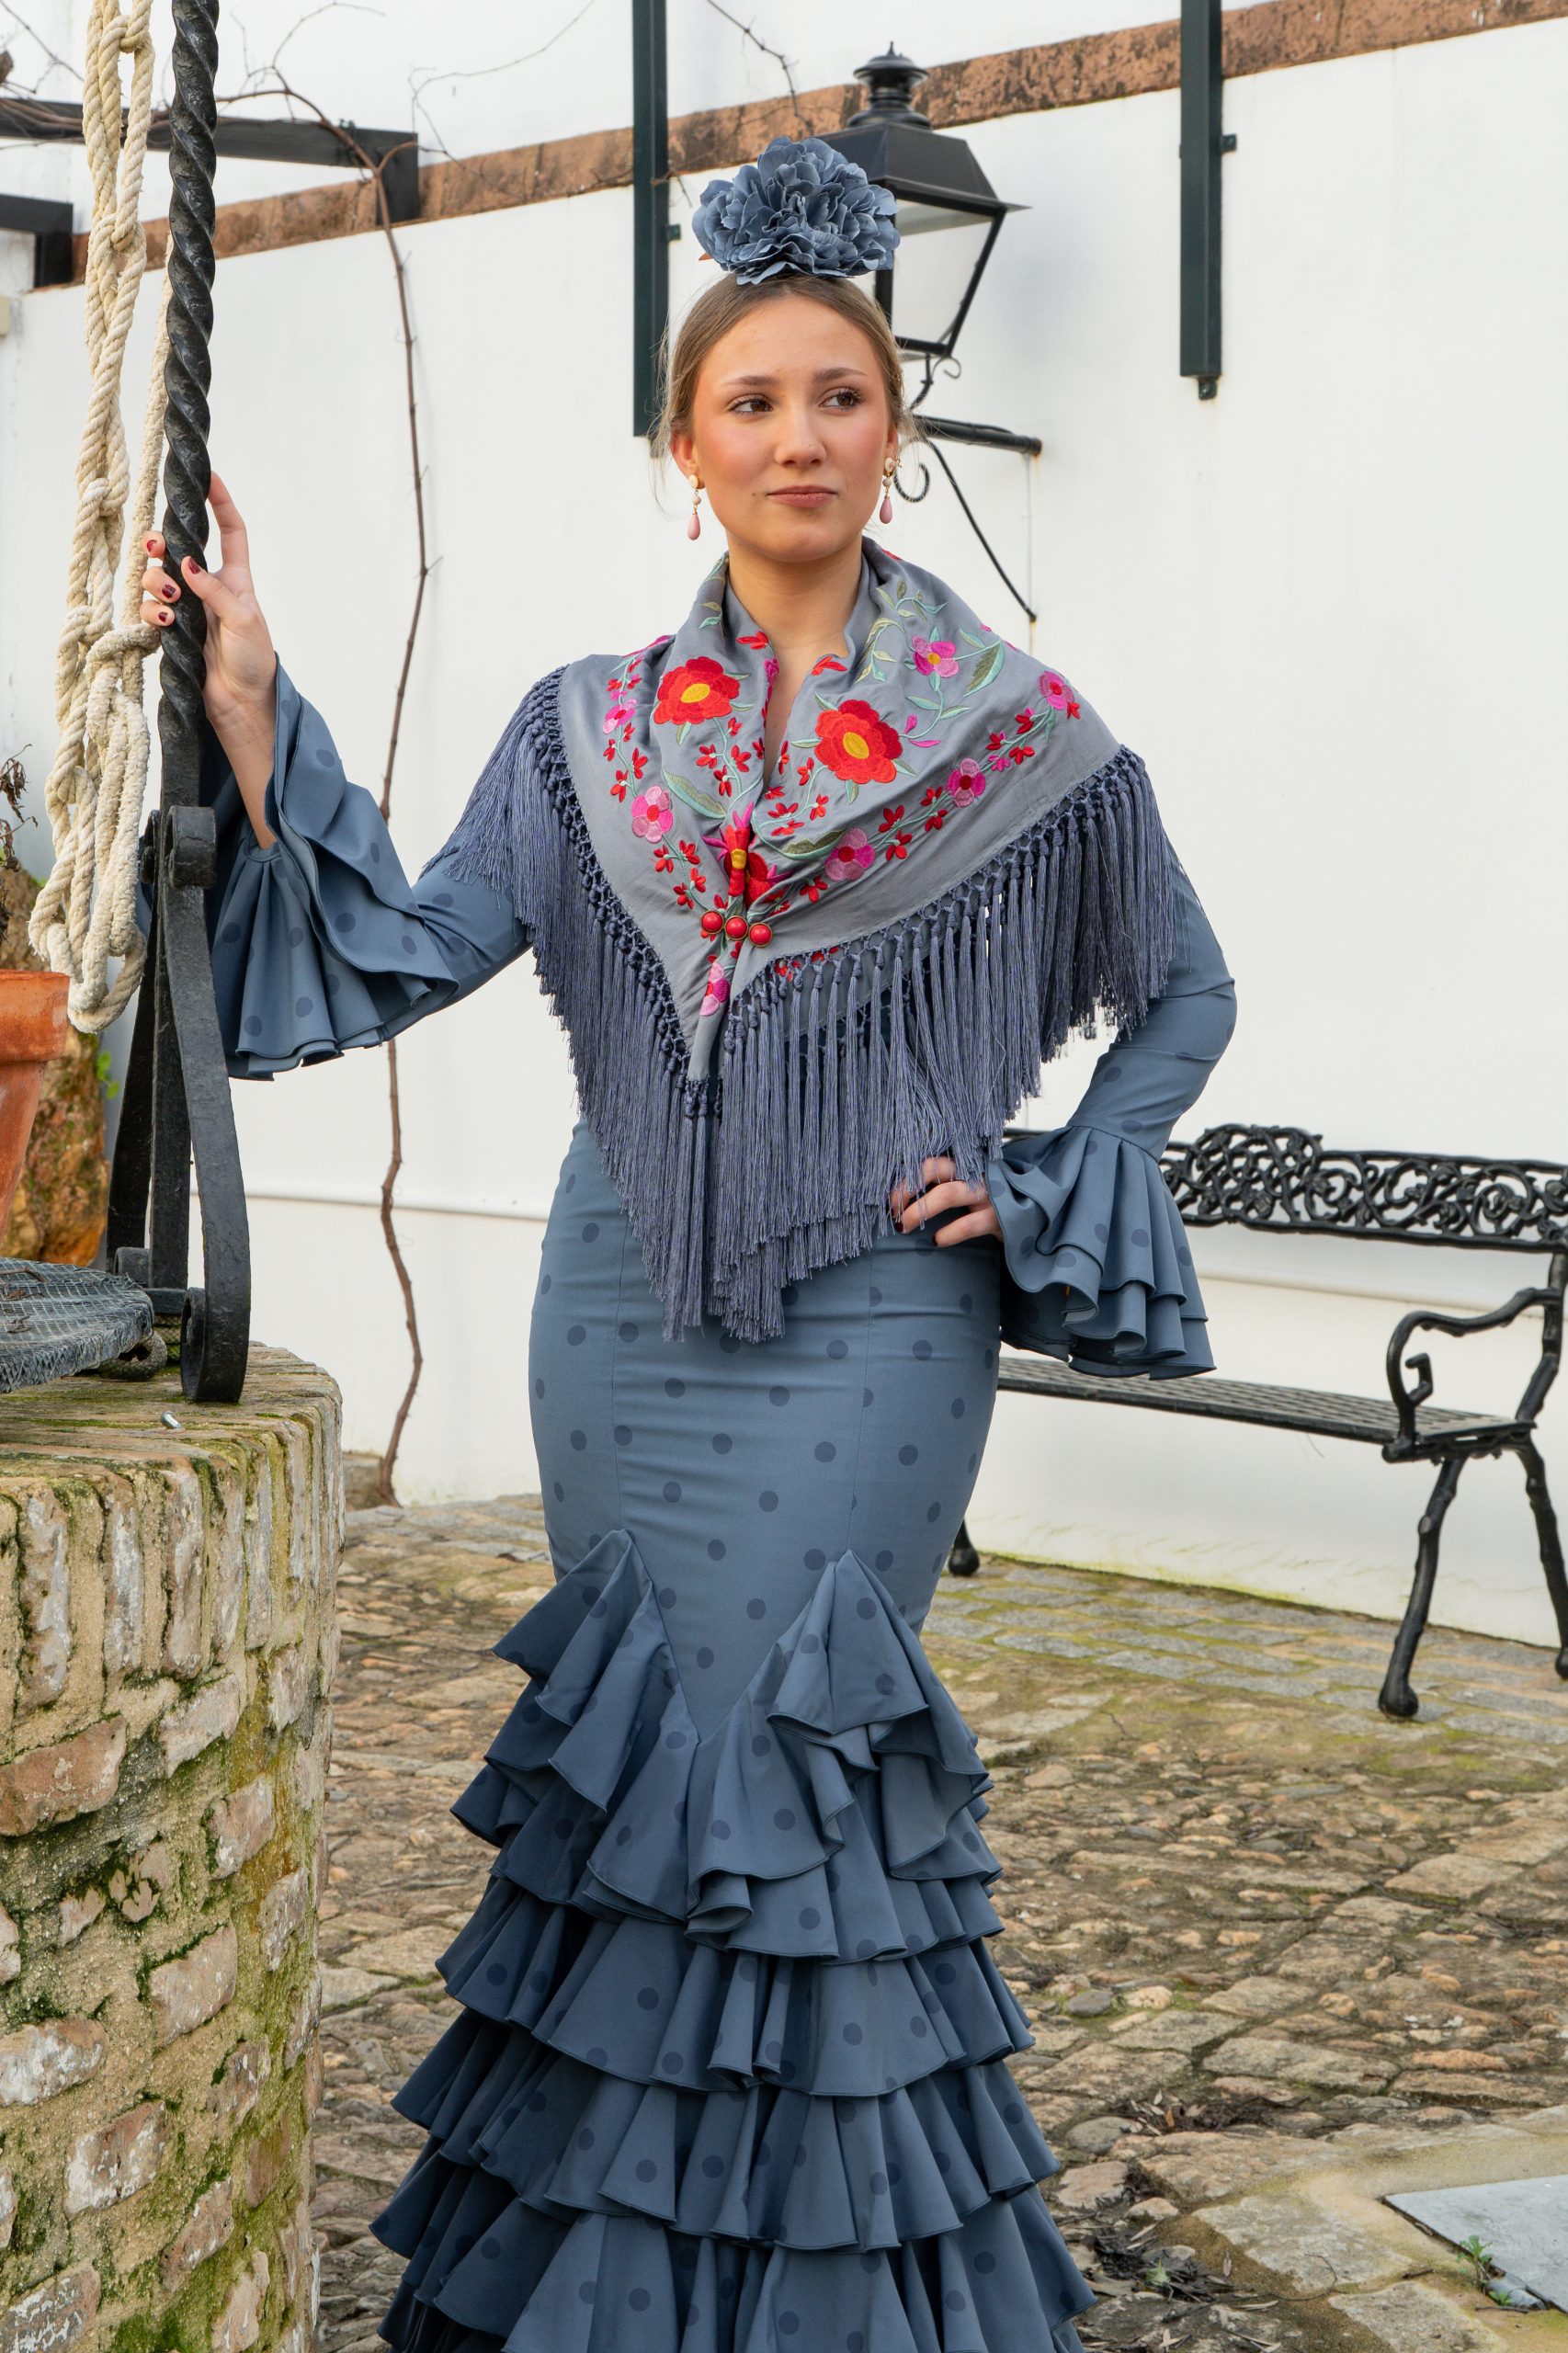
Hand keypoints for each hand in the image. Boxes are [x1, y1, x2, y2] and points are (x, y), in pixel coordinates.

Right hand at [139, 471, 276, 746]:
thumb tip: (187, 564)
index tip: (208, 475)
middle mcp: (207, 587)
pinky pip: (150, 609)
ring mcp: (187, 608)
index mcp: (235, 578)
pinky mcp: (172, 630)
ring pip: (155, 577)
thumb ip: (216, 591)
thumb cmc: (253, 661)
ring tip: (169, 601)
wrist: (241, 704)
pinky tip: (165, 623)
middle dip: (158, 543)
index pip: (230, 531)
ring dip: (154, 581)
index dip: (221, 502)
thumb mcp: (244, 620)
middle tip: (154, 548)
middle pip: (175, 548)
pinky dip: (151, 611)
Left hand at [888, 1156, 1001, 1244]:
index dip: (905, 1179)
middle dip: (907, 1189)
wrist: (1035, 1214)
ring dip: (920, 1211)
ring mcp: (988, 1193)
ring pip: (947, 1194)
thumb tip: (904, 1199)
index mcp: (965, 1165)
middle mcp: (975, 1173)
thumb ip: (945, 1184)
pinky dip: (949, 1233)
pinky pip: (969, 1224)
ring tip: (904, 1226)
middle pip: (934, 1169)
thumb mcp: (970, 1186)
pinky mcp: (1000, 1216)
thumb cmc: (992, 1200)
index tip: (890, 1199)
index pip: (928, 1161)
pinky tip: (938, 1241)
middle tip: (892, 1211)